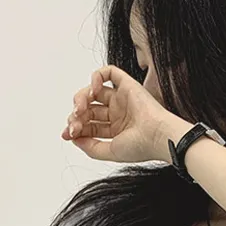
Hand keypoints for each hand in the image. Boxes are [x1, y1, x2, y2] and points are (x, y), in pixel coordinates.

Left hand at [61, 65, 188, 164]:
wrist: (158, 135)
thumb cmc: (141, 146)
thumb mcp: (110, 152)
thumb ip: (90, 147)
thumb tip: (74, 139)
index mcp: (115, 129)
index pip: (89, 125)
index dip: (75, 128)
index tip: (67, 134)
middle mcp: (117, 113)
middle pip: (88, 109)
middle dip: (76, 115)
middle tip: (75, 122)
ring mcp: (122, 98)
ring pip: (93, 91)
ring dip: (81, 98)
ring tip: (81, 108)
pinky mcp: (127, 85)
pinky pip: (108, 73)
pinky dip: (95, 77)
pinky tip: (93, 91)